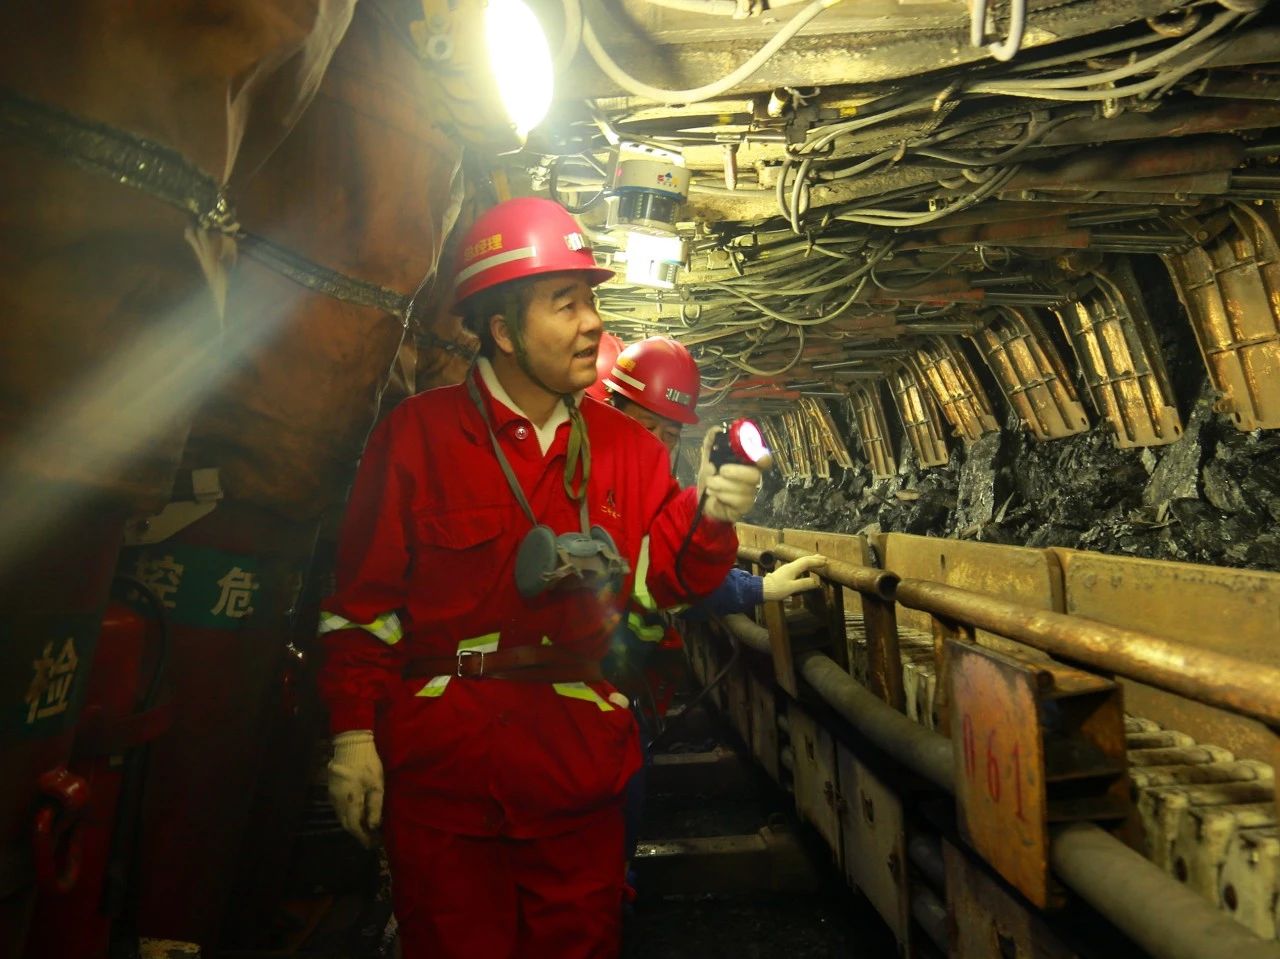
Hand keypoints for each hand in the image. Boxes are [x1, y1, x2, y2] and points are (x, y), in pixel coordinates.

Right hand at [328, 729, 383, 847]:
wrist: (351, 746)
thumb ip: (375, 807)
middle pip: (346, 824)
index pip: (354, 826)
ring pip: (341, 817)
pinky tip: (358, 814)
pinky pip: (339, 809)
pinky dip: (348, 815)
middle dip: (358, 833)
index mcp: (349, 801)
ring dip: (353, 825)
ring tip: (366, 829)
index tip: (373, 845)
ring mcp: (332, 795)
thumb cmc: (367, 764)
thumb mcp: (377, 785)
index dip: (363, 837)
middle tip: (371, 840)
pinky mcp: (332, 790)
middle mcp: (337, 801)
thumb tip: (373, 827)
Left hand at [696, 427, 761, 524]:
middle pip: (755, 475)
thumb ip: (711, 443)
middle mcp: (752, 478)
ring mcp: (750, 494)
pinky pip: (738, 501)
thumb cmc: (710, 477)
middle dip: (736, 472)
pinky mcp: (744, 507)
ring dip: (722, 485)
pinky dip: (722, 495)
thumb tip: (717, 429)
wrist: (701, 499)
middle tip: (721, 470)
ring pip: (743, 489)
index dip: (763, 458)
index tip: (759, 457)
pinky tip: (714, 494)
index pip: (764, 460)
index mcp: (747, 464)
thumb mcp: (708, 458)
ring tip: (710, 483)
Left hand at [762, 554, 826, 600]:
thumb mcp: (792, 588)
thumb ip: (804, 584)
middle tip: (823, 558)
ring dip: (809, 560)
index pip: (807, 562)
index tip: (826, 561)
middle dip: (814, 558)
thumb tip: (816, 581)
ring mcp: (786, 569)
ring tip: (815, 560)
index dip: (817, 561)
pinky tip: (803, 568)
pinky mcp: (784, 573)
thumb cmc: (776, 589)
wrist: (762, 589)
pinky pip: (797, 566)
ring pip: (800, 562)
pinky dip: (803, 565)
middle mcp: (789, 566)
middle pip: (803, 560)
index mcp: (792, 568)